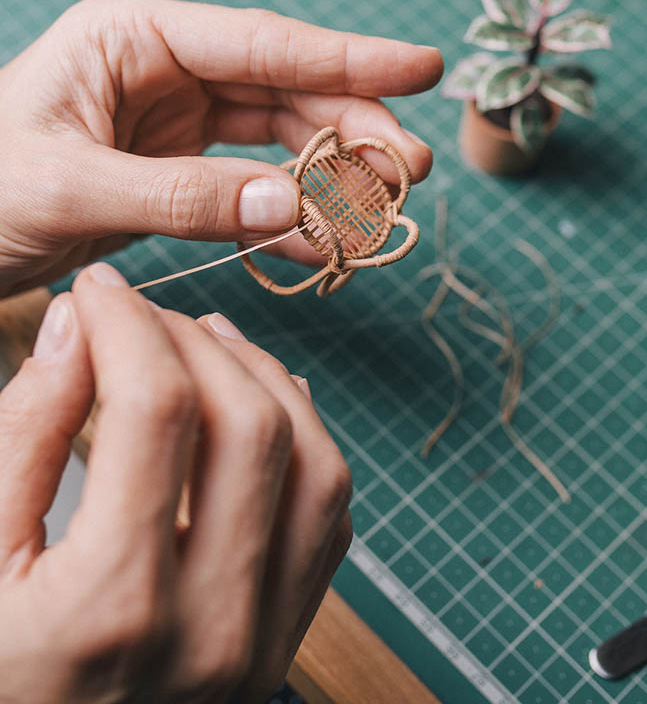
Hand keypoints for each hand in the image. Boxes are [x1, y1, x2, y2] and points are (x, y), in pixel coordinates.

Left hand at [0, 0, 441, 295]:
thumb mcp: (68, 188)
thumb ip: (179, 196)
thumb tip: (293, 206)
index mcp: (136, 35)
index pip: (262, 42)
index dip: (349, 57)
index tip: (422, 66)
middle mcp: (166, 67)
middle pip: (285, 90)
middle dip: (353, 129)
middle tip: (415, 171)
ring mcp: (175, 118)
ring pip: (278, 139)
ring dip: (332, 174)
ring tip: (385, 210)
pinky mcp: (176, 167)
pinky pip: (248, 186)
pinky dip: (286, 215)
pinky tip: (323, 241)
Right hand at [0, 263, 351, 703]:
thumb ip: (23, 434)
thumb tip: (78, 325)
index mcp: (112, 608)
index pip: (157, 410)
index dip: (129, 325)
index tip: (99, 292)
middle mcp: (210, 629)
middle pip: (250, 424)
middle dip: (194, 342)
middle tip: (140, 316)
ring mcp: (261, 643)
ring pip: (314, 464)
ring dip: (265, 380)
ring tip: (206, 340)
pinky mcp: (283, 642)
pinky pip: (327, 517)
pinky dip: (305, 441)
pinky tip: (259, 402)